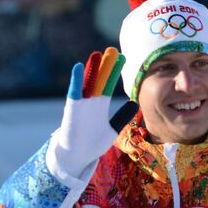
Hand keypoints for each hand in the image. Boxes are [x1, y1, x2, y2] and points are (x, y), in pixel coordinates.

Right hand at [54, 48, 137, 177]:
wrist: (77, 157)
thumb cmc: (92, 143)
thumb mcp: (112, 129)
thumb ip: (122, 116)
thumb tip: (134, 104)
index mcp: (100, 104)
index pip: (109, 83)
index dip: (115, 71)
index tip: (123, 58)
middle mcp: (91, 101)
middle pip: (100, 79)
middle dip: (106, 66)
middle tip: (113, 50)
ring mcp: (81, 104)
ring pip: (88, 83)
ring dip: (92, 69)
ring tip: (97, 54)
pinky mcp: (72, 109)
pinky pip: (74, 92)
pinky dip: (76, 80)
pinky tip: (79, 67)